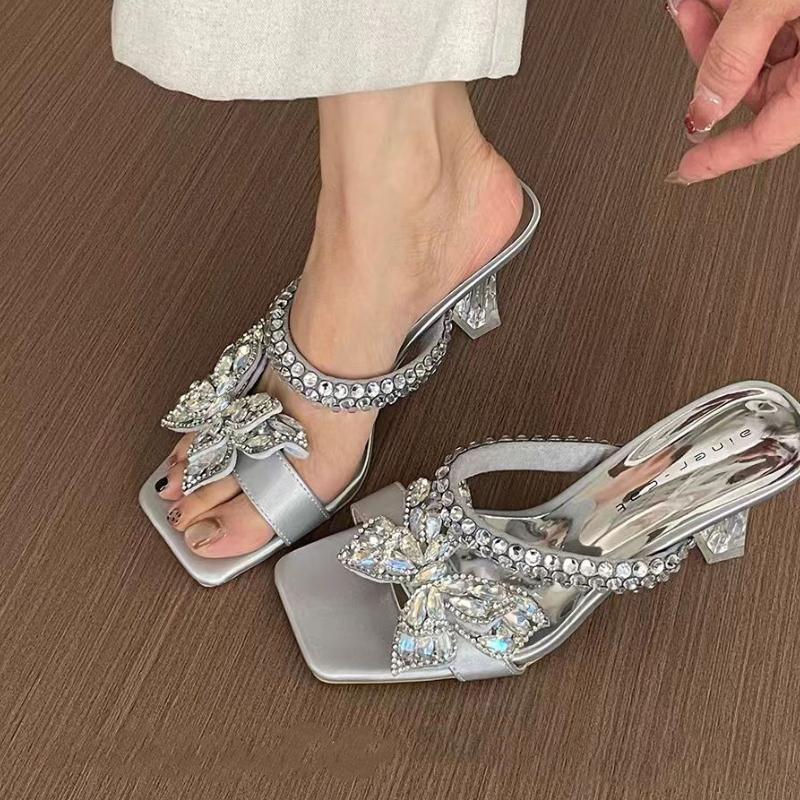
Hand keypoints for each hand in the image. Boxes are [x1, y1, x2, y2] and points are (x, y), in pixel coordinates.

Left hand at [666, 0, 799, 183]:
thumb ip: (737, 52)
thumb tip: (704, 105)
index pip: (768, 136)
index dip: (720, 156)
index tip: (686, 169)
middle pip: (758, 86)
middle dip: (713, 54)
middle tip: (688, 18)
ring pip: (766, 51)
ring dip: (727, 24)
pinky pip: (784, 23)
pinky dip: (750, 10)